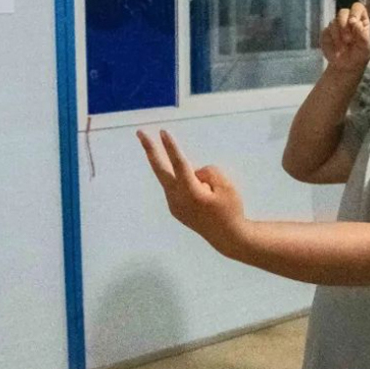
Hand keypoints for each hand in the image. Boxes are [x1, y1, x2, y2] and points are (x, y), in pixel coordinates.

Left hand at [137, 128, 245, 255]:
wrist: (227, 237)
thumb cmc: (230, 209)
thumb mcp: (226, 186)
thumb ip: (208, 172)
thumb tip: (193, 172)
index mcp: (191, 193)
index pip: (179, 164)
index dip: (171, 147)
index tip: (162, 132)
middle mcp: (178, 200)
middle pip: (160, 169)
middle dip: (150, 149)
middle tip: (140, 132)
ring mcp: (174, 205)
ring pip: (173, 178)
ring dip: (180, 171)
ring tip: (208, 190)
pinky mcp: (175, 209)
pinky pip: (178, 186)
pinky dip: (185, 182)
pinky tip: (201, 195)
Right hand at [319, 3, 369, 74]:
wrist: (346, 67)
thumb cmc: (359, 55)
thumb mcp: (366, 48)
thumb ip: (363, 35)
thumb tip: (354, 22)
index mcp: (360, 20)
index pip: (357, 7)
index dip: (354, 12)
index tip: (353, 22)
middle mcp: (347, 19)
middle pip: (343, 11)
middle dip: (344, 25)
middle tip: (347, 40)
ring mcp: (336, 25)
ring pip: (333, 22)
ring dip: (338, 36)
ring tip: (343, 48)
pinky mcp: (326, 32)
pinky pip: (326, 31)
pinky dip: (332, 41)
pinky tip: (336, 49)